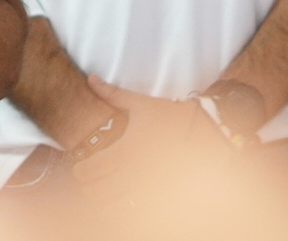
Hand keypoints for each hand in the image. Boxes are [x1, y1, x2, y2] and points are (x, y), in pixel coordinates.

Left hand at [72, 75, 226, 202]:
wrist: (208, 132)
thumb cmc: (173, 117)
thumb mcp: (141, 104)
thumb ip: (113, 94)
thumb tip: (91, 79)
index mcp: (126, 151)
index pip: (90, 170)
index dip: (79, 171)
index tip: (79, 168)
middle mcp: (135, 173)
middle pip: (97, 191)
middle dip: (88, 187)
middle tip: (87, 180)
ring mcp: (148, 188)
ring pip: (113, 205)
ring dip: (102, 199)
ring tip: (101, 190)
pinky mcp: (161, 196)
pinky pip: (134, 209)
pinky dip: (123, 207)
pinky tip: (123, 197)